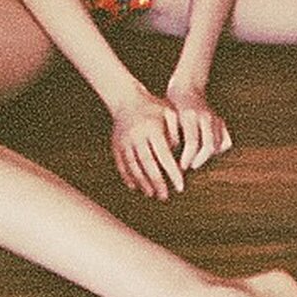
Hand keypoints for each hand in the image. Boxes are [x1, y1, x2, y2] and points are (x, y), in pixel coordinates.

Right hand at [110, 84, 184, 200]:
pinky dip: (128, 177)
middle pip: (148, 164)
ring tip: (152, 194)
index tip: (180, 186)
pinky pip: (121, 164)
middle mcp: (137, 136)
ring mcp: (124, 141)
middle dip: (157, 182)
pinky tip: (135, 187)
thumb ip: (176, 130)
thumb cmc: (153, 106)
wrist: (125, 98)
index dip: (172, 172)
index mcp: (153, 128)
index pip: (164, 155)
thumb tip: (178, 152)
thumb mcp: (169, 111)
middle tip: (165, 197)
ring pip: (134, 167)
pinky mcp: (115, 145)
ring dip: (142, 183)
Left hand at [166, 82, 232, 170]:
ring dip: (207, 157)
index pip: (192, 143)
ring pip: (218, 144)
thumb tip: (166, 158)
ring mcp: (215, 118)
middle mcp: (205, 116)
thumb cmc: (172, 104)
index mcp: (189, 115)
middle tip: (188, 166)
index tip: (180, 167)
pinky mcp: (220, 121)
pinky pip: (226, 141)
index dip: (187, 159)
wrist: (187, 86)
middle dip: (199, 160)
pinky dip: (219, 149)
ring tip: (195, 161)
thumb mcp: (167, 116)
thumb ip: (168, 134)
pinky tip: (208, 152)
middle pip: (209, 146)